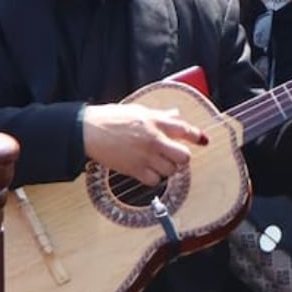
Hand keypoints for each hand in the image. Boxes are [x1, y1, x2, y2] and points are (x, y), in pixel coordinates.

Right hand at [81, 103, 210, 187]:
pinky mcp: (134, 169)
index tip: (202, 140)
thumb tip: (176, 115)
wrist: (89, 131)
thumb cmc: (111, 118)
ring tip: (157, 161)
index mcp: (155, 122)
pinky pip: (155, 180)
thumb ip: (159, 115)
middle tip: (174, 155)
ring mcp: (145, 156)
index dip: (197, 136)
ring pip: (171, 170)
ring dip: (167, 167)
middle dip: (182, 157)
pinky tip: (146, 170)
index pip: (185, 129)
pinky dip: (153, 178)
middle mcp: (154, 139)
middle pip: (183, 156)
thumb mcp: (138, 110)